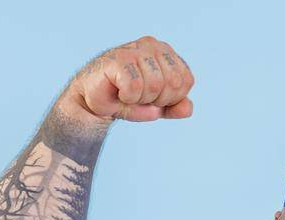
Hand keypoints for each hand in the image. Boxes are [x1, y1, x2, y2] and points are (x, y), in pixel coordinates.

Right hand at [64, 36, 195, 122]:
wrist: (96, 102)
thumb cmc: (127, 98)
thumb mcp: (157, 106)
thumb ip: (176, 107)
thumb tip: (188, 109)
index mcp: (166, 53)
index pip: (186, 80)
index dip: (172, 98)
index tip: (154, 98)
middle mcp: (152, 46)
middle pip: (173, 83)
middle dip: (158, 99)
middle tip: (140, 97)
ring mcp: (134, 49)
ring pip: (155, 85)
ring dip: (141, 99)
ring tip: (128, 94)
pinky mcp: (118, 59)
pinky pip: (135, 86)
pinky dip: (128, 98)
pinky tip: (119, 92)